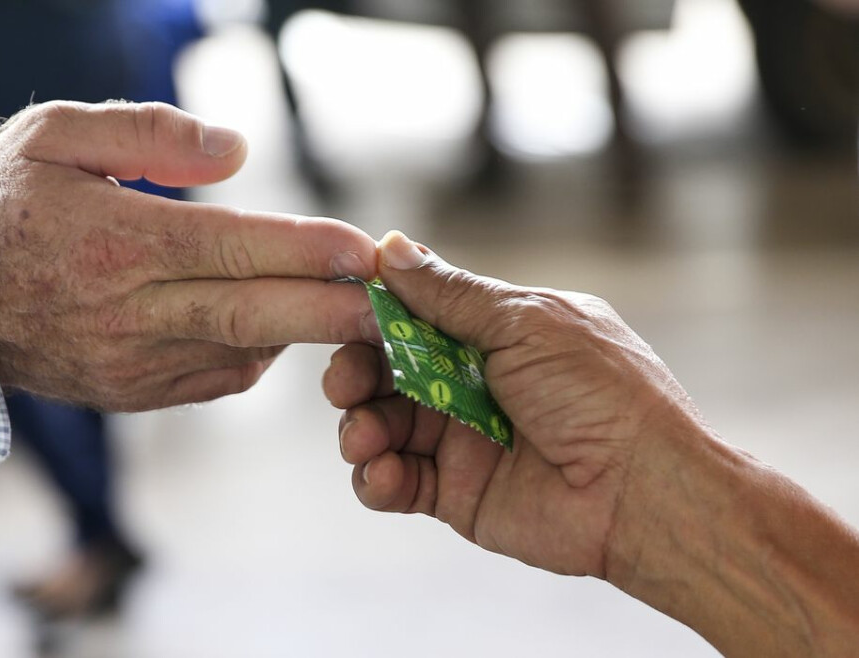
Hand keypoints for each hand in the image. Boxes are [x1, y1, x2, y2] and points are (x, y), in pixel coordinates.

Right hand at [0, 100, 378, 409]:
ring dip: (306, 334)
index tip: (367, 250)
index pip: (230, 249)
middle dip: (335, 312)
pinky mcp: (134, 393)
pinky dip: (259, 353)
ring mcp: (135, 363)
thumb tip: (237, 151)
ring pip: (243, 353)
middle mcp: (132, 313)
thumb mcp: (53, 136)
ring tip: (358, 308)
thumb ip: (147, 135)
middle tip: (400, 305)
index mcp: (116, 244)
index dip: (305, 251)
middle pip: (253, 315)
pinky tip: (279, 327)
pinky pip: (217, 377)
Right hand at [323, 231, 703, 578]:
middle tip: (344, 383)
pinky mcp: (455, 493)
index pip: (415, 316)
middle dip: (356, 374)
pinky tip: (382, 473)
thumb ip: (450, 293)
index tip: (343, 316)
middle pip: (387, 372)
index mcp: (495, 334)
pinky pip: (395, 482)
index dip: (375, 317)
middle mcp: (473, 383)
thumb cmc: (600, 393)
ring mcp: (461, 439)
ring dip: (359, 427)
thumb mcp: (524, 323)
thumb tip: (391, 247)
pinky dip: (376, 478)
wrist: (642, 491)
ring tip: (363, 437)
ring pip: (381, 425)